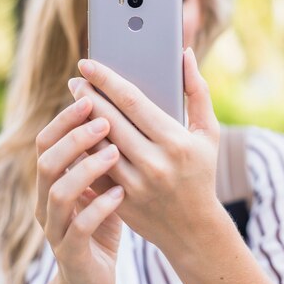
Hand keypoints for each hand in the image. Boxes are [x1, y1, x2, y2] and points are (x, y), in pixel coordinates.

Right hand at [34, 96, 124, 283]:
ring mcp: (55, 229)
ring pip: (59, 192)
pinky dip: (99, 207)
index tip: (89, 96)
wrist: (92, 279)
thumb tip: (125, 109)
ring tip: (115, 152)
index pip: (46, 140)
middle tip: (104, 121)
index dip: (64, 118)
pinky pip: (79, 228)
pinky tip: (121, 193)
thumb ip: (105, 152)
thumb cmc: (103, 220)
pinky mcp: (70, 254)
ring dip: (86, 168)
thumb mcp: (102, 182)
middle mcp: (46, 201)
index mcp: (52, 180)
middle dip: (74, 138)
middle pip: (46, 161)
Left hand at [68, 47, 219, 252]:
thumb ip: (197, 91)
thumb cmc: (201, 172)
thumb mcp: (208, 133)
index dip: (106, 79)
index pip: (132, 101)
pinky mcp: (120, 202)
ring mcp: (135, 185)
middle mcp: (154, 163)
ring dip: (80, 122)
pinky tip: (76, 134)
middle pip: (108, 120)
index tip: (88, 64)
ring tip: (75, 103)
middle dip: (87, 96)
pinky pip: (94, 170)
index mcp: (175, 141)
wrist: (194, 230)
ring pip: (96, 145)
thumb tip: (185, 53)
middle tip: (76, 80)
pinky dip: (83, 150)